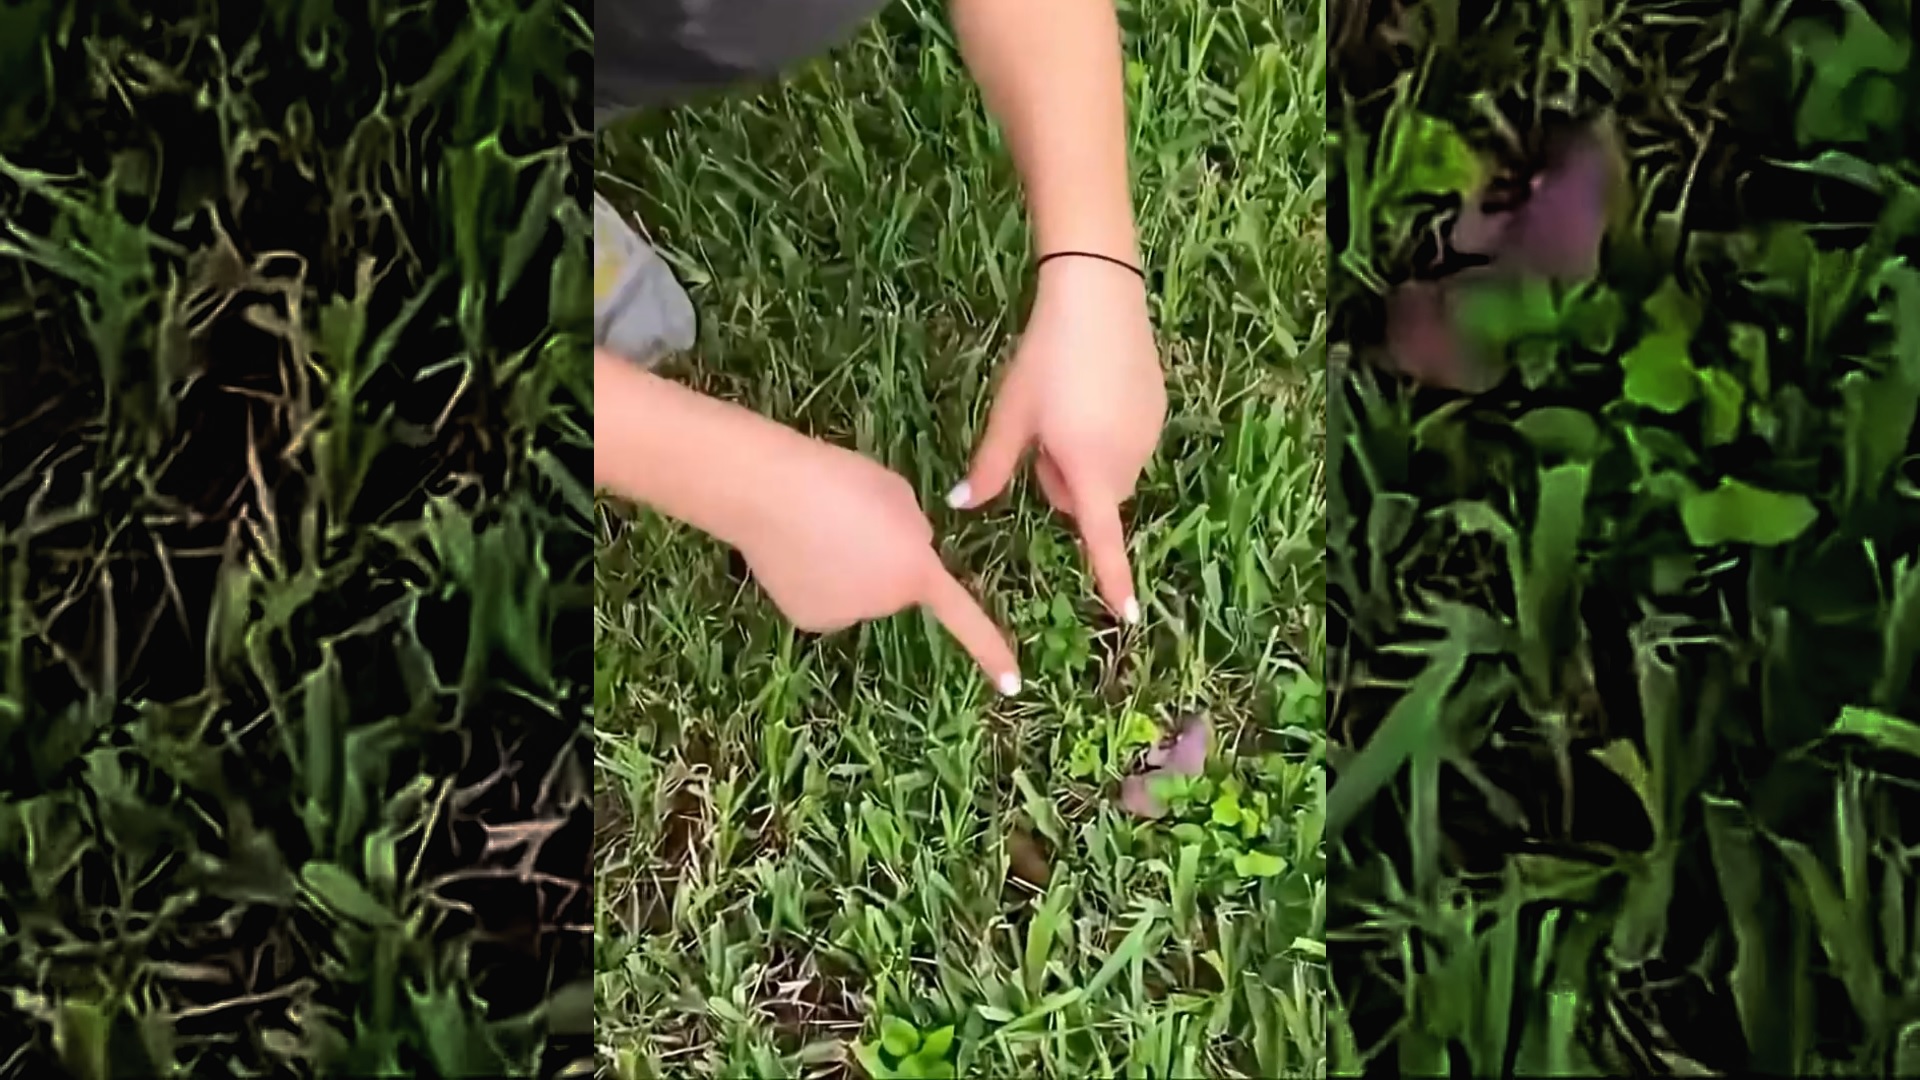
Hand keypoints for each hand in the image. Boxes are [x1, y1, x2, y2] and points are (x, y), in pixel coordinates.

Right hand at [729, 430, 1022, 693]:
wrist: (770, 491)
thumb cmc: (842, 480)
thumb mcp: (897, 496)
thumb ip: (913, 531)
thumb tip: (903, 554)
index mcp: (917, 572)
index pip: (962, 616)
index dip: (990, 650)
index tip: (1014, 686)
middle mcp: (885, 605)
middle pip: (895, 584)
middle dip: (884, 560)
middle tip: (852, 520)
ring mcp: (845, 617)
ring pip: (859, 591)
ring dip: (849, 568)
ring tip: (820, 529)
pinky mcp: (808, 619)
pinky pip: (826, 598)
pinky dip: (817, 580)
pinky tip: (799, 550)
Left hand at [950, 255, 1165, 621]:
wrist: (1098, 295)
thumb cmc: (1046, 359)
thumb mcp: (1012, 414)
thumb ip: (989, 468)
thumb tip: (959, 505)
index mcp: (1090, 469)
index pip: (1101, 538)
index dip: (1112, 578)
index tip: (1127, 615)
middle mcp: (1128, 460)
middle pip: (1092, 498)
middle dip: (1066, 481)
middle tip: (1041, 433)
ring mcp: (1149, 435)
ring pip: (1108, 469)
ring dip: (1086, 456)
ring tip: (1067, 402)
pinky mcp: (1159, 411)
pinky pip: (1126, 441)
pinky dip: (1106, 431)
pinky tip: (1092, 387)